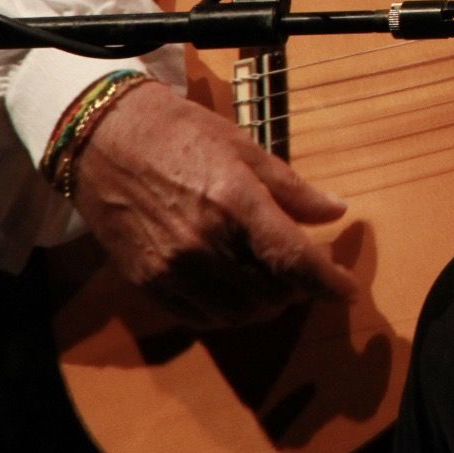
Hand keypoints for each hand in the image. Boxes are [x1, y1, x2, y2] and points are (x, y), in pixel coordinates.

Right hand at [69, 80, 358, 327]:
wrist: (105, 139)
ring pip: (238, 314)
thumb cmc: (182, 134)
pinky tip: (237, 293)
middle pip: (271, 293)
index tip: (348, 290)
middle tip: (307, 272)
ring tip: (275, 283)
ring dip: (266, 305)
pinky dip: (229, 313)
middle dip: (299, 290)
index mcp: (235, 201)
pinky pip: (200, 318)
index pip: (294, 259)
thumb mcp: (244, 147)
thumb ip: (292, 188)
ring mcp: (172, 267)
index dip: (328, 282)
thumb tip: (337, 211)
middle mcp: (204, 242)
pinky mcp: (146, 281)